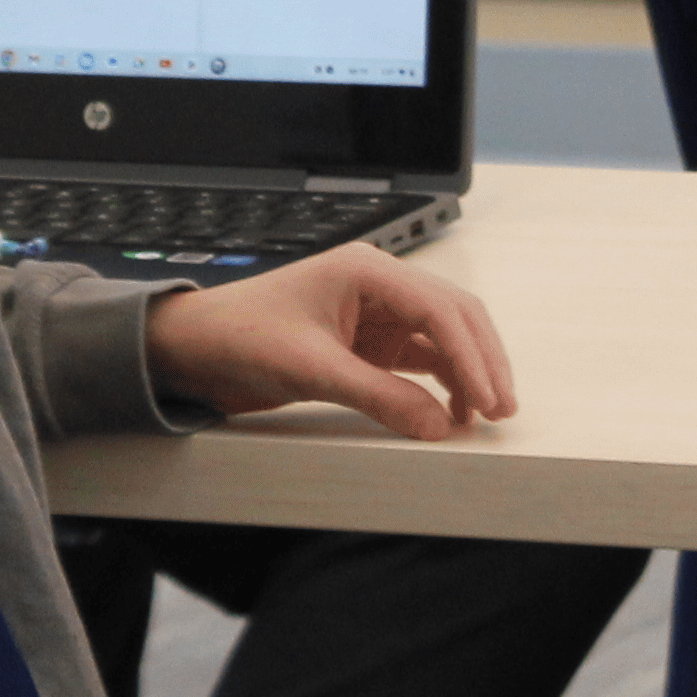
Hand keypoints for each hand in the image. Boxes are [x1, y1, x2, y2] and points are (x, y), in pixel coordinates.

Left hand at [141, 241, 512, 443]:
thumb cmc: (240, 337)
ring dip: (466, 373)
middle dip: (482, 360)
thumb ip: (377, 396)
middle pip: (452, 316)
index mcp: (365, 270)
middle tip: (503, 409)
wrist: (193, 348)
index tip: (491, 397)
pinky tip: (450, 413)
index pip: (438, 306)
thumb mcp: (310, 369)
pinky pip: (418, 360)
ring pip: (441, 338)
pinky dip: (440, 383)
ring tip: (483, 417)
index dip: (472, 354)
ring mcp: (375, 313)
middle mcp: (377, 285)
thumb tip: (437, 426)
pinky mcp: (367, 342)